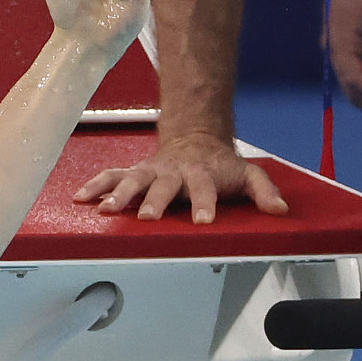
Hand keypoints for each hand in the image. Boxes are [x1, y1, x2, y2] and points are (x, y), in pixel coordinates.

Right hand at [73, 130, 289, 222]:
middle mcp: (174, 172)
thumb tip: (280, 211)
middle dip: (156, 201)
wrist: (196, 139)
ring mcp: (152, 171)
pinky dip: (96, 185)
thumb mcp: (247, 174)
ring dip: (120, 195)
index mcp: (202, 174)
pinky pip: (112, 176)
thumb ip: (264, 191)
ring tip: (108, 211)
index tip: (202, 221)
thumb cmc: (220, 165)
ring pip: (133, 181)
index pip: (205, 189)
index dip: (204, 203)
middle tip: (149, 217)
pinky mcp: (134, 172)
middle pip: (164, 186)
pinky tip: (81, 198)